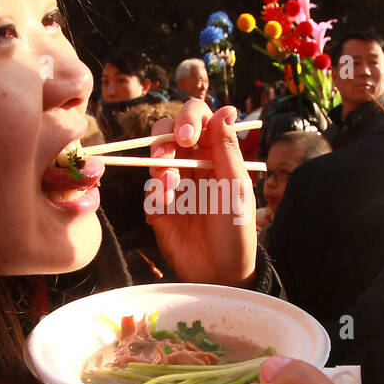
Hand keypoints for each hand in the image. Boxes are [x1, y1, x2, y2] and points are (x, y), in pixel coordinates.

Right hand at [145, 101, 256, 285]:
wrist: (219, 273)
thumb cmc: (236, 231)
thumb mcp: (236, 188)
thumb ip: (227, 149)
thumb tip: (227, 109)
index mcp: (217, 155)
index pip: (199, 119)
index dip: (190, 118)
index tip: (189, 135)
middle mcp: (194, 164)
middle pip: (169, 131)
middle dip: (165, 137)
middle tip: (169, 154)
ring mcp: (174, 184)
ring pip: (155, 155)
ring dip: (159, 163)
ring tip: (169, 185)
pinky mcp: (158, 205)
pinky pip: (148, 187)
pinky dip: (154, 191)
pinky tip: (166, 205)